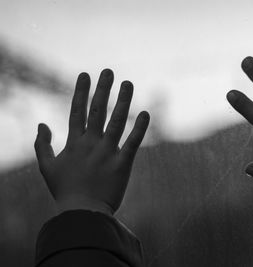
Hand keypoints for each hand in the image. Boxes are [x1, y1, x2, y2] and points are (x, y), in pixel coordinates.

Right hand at [34, 69, 149, 214]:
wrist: (82, 213)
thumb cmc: (65, 190)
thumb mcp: (47, 167)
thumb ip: (41, 145)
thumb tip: (41, 124)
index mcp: (74, 143)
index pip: (77, 111)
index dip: (80, 91)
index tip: (85, 74)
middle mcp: (91, 144)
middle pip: (97, 111)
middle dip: (102, 89)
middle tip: (108, 71)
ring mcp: (107, 153)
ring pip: (116, 121)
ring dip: (122, 101)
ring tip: (128, 83)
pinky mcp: (122, 164)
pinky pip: (132, 142)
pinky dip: (139, 128)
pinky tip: (145, 113)